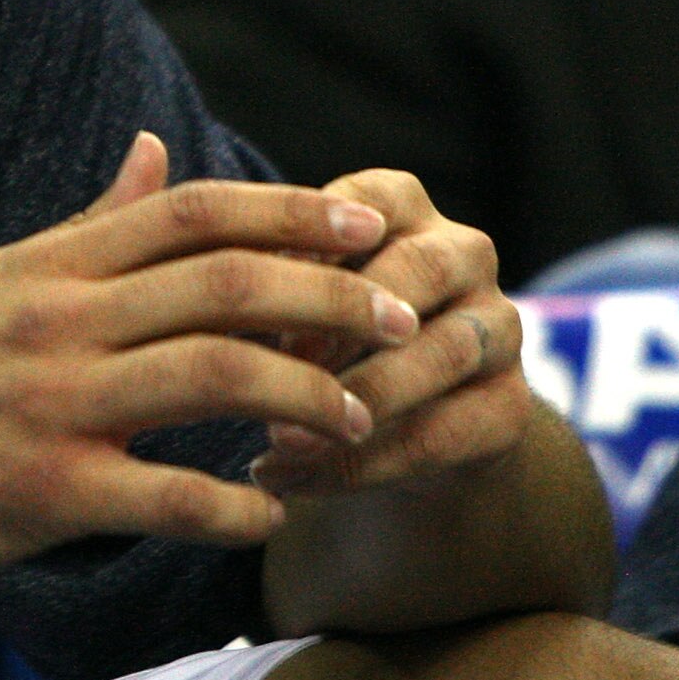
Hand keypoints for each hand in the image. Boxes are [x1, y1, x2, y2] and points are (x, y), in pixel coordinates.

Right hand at [0, 133, 423, 595]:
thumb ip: (86, 225)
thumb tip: (154, 149)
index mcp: (48, 266)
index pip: (192, 212)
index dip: (290, 212)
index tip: (364, 225)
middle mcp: (57, 321)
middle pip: (228, 283)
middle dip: (334, 299)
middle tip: (400, 322)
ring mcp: (51, 404)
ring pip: (218, 376)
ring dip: (309, 397)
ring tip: (359, 420)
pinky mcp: (43, 490)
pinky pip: (170, 493)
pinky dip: (237, 505)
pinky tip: (273, 513)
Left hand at [248, 170, 524, 499]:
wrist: (394, 430)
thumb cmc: (310, 335)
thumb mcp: (279, 289)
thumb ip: (242, 256)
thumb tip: (169, 213)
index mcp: (402, 205)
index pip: (364, 199)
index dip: (307, 243)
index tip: (243, 284)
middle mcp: (464, 253)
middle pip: (417, 271)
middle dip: (338, 320)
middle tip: (269, 363)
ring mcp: (499, 330)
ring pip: (438, 354)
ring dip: (353, 399)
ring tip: (277, 438)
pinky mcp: (509, 409)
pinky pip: (445, 433)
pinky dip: (366, 462)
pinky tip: (300, 480)